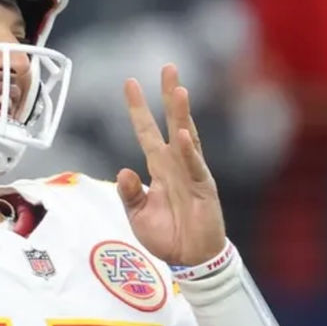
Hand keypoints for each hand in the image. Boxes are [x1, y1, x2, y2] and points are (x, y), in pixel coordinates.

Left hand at [115, 65, 225, 266]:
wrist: (189, 258)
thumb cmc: (166, 235)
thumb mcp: (137, 214)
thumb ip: (129, 193)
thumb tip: (122, 171)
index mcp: (158, 167)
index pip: (146, 131)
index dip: (138, 109)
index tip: (130, 83)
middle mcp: (175, 163)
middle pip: (172, 122)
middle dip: (168, 95)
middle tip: (168, 67)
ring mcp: (191, 173)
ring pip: (187, 136)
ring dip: (182, 114)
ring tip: (179, 90)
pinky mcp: (204, 188)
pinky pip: (195, 167)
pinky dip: (189, 152)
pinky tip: (183, 135)